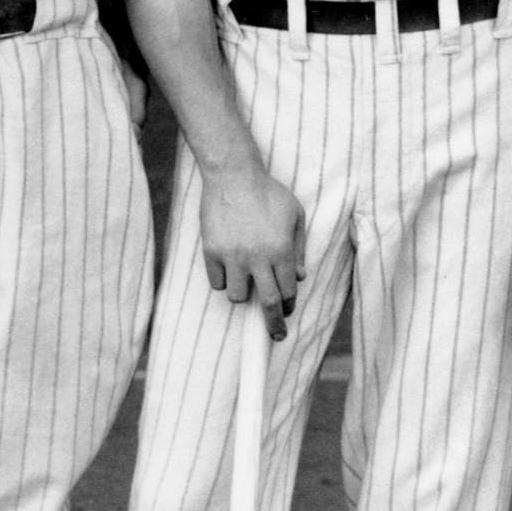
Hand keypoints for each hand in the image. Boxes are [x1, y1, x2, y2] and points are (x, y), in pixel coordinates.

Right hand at [198, 163, 304, 333]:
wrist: (233, 174)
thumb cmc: (268, 193)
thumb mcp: (295, 215)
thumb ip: (298, 248)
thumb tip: (300, 277)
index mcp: (281, 250)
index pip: (287, 291)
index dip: (288, 305)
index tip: (286, 311)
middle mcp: (258, 257)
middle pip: (267, 303)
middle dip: (273, 324)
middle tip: (275, 335)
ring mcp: (233, 256)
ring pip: (238, 297)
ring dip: (244, 294)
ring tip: (246, 283)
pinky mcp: (211, 251)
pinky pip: (217, 281)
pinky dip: (224, 280)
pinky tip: (228, 270)